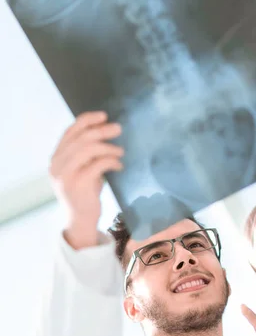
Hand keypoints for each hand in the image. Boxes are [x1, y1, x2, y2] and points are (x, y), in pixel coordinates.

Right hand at [50, 111, 123, 248]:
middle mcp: (56, 165)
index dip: (87, 120)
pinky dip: (112, 161)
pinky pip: (98, 164)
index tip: (104, 116)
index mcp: (56, 158)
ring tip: (120, 152)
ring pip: (89, 148)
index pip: (70, 131)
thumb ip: (85, 152)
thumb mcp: (82, 169)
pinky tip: (119, 165)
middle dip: (102, 130)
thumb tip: (104, 128)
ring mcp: (65, 175)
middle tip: (119, 128)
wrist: (80, 220)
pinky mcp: (78, 184)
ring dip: (108, 147)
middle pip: (81, 138)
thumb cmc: (85, 192)